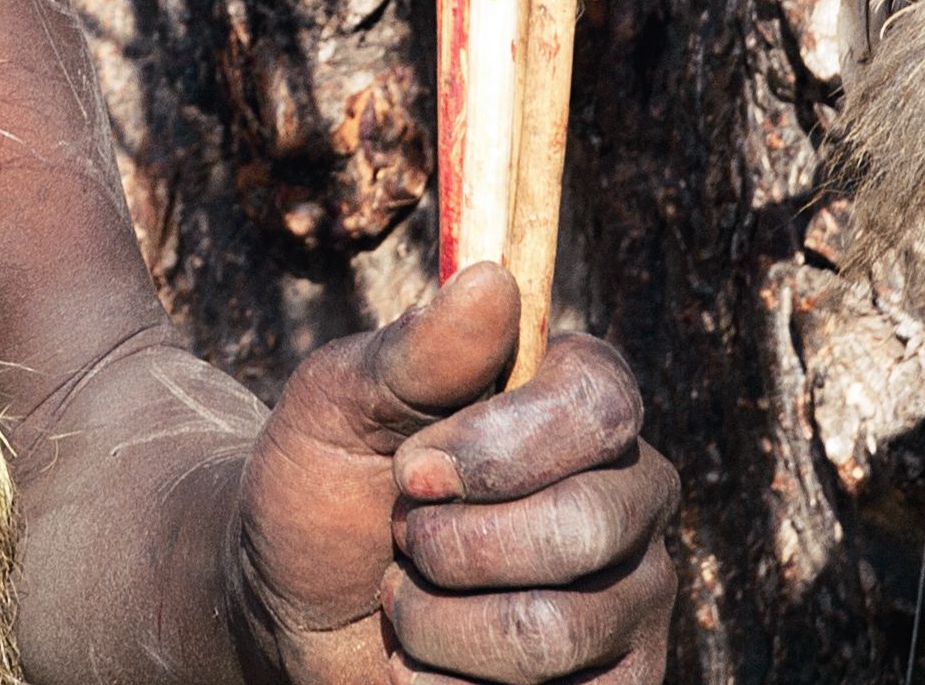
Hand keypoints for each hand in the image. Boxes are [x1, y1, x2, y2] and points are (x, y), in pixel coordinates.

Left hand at [232, 264, 677, 684]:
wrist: (292, 600)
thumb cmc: (324, 479)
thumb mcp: (338, 400)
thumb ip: (414, 351)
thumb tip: (492, 280)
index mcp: (575, 402)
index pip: (598, 403)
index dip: (501, 446)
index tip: (412, 471)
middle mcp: (626, 493)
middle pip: (584, 526)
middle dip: (453, 546)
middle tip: (400, 537)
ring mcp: (632, 595)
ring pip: (553, 631)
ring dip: (437, 623)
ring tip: (401, 602)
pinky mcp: (621, 684)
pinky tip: (425, 667)